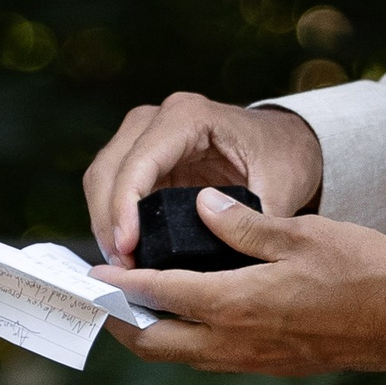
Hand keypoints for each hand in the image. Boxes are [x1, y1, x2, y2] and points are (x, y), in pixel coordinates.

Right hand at [85, 92, 324, 264]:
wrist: (284, 143)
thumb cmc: (283, 157)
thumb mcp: (280, 187)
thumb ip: (254, 223)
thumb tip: (226, 266)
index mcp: (189, 116)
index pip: (140, 160)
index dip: (125, 205)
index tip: (128, 248)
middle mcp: (158, 119)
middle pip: (108, 168)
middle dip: (108, 221)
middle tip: (123, 268)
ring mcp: (144, 136)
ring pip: (101, 178)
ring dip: (105, 223)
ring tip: (123, 267)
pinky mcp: (140, 159)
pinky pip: (111, 188)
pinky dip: (111, 220)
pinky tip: (126, 253)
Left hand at [110, 188, 385, 377]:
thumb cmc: (360, 270)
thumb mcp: (300, 233)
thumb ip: (243, 223)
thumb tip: (200, 204)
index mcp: (237, 304)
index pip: (160, 295)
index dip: (120, 284)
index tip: (90, 274)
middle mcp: (235, 342)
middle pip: (155, 344)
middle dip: (122, 321)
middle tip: (101, 296)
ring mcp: (252, 360)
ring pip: (180, 356)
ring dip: (151, 333)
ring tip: (135, 304)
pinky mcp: (269, 365)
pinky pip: (208, 359)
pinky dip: (183, 339)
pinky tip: (187, 314)